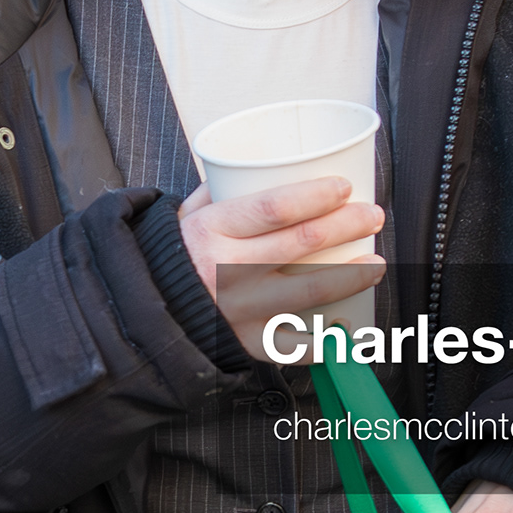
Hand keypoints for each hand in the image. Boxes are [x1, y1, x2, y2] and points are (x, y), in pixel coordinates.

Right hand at [179, 175, 383, 362]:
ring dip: (352, 275)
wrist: (138, 314)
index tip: (344, 188)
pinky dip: (327, 339)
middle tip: (371, 217)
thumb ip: (217, 194)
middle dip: (347, 226)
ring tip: (375, 264)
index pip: (274, 208)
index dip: (316, 195)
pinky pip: (295, 344)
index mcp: (211, 230)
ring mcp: (239, 308)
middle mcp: (227, 269)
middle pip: (303, 242)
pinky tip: (348, 327)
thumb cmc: (165, 262)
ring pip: (310, 289)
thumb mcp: (182, 217)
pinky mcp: (246, 341)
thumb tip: (252, 167)